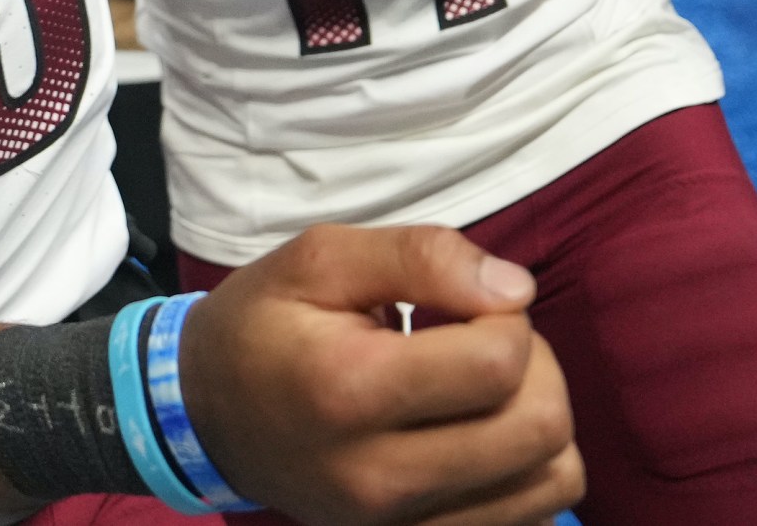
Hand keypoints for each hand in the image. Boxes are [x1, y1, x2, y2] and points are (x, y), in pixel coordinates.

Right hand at [182, 226, 581, 525]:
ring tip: (477, 389)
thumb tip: (518, 291)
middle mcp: (380, 477)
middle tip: (477, 339)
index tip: (458, 300)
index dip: (504, 312)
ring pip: (552, 481)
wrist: (204, 418)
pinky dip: (525, 469)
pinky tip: (476, 431)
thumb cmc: (264, 325)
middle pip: (541, 428)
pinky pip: (528, 517)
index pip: (501, 361)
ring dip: (536, 420)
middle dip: (534, 366)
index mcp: (351, 391)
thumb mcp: (321, 258)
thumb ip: (420, 256)